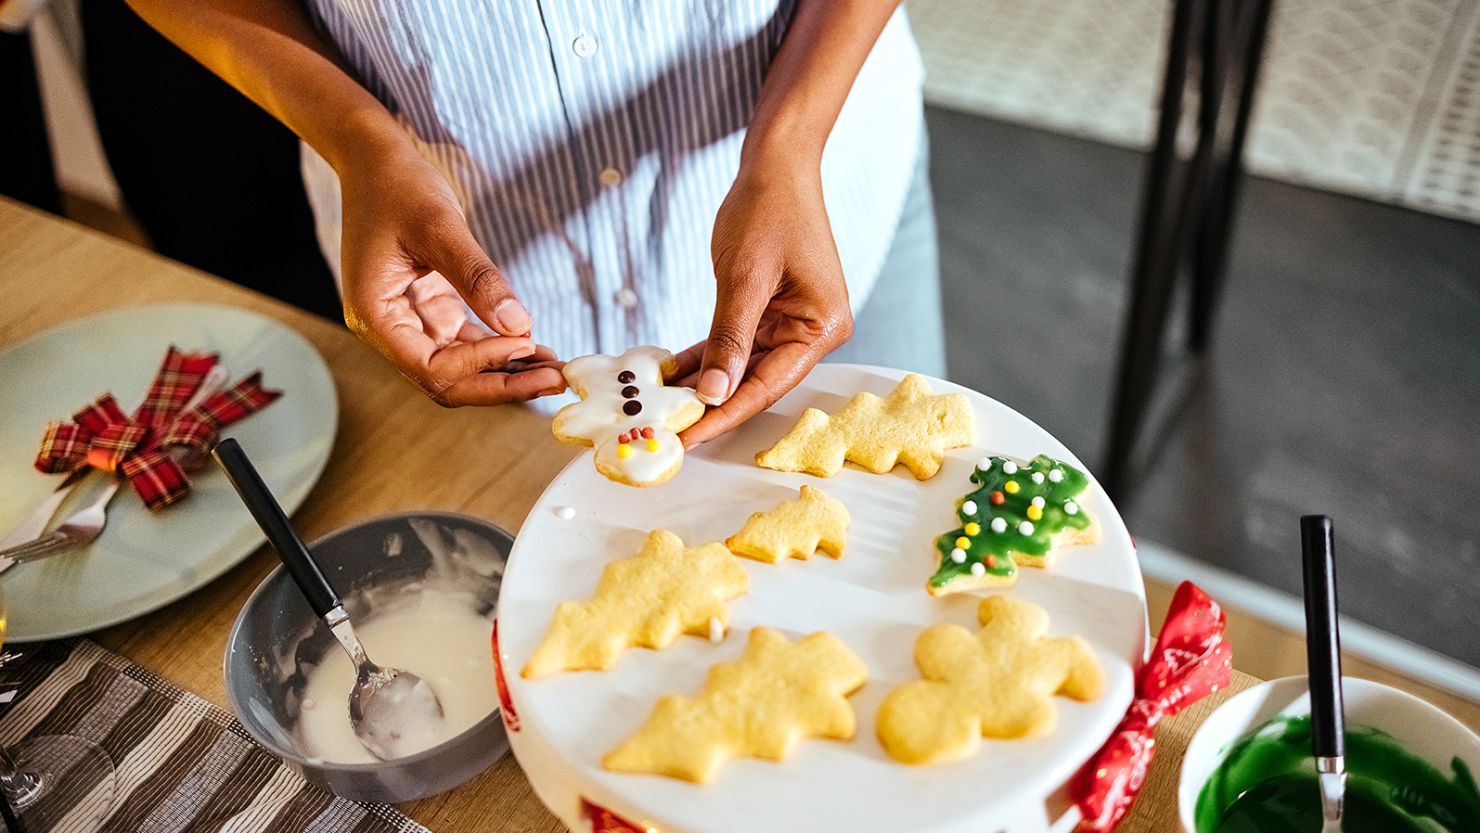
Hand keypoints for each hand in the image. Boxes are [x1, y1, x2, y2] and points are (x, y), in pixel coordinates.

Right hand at [337, 141, 564, 405]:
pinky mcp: (430, 309)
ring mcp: (409, 321)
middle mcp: (389, 329)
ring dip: (506, 371)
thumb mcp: (440, 226)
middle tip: (555, 379)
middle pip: (447, 380)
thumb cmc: (397, 185)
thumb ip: (478, 278)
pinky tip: (536, 347)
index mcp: (376, 316)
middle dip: (501, 384)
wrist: (376, 159)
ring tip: (555, 369)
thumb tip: (519, 326)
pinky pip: (467, 342)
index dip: (481, 367)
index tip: (525, 346)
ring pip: (461, 366)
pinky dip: (500, 348)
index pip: (431, 370)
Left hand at [675, 153, 852, 444]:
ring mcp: (795, 322)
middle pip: (757, 382)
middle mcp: (815, 331)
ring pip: (743, 366)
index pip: (767, 385)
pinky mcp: (774, 311)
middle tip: (667, 431)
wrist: (777, 164)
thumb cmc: (769, 208)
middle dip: (712, 404)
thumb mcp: (744, 277)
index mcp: (822, 327)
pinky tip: (674, 373)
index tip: (687, 438)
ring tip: (664, 406)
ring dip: (705, 382)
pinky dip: (708, 355)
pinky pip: (737, 343)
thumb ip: (729, 340)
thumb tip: (713, 395)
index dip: (724, 414)